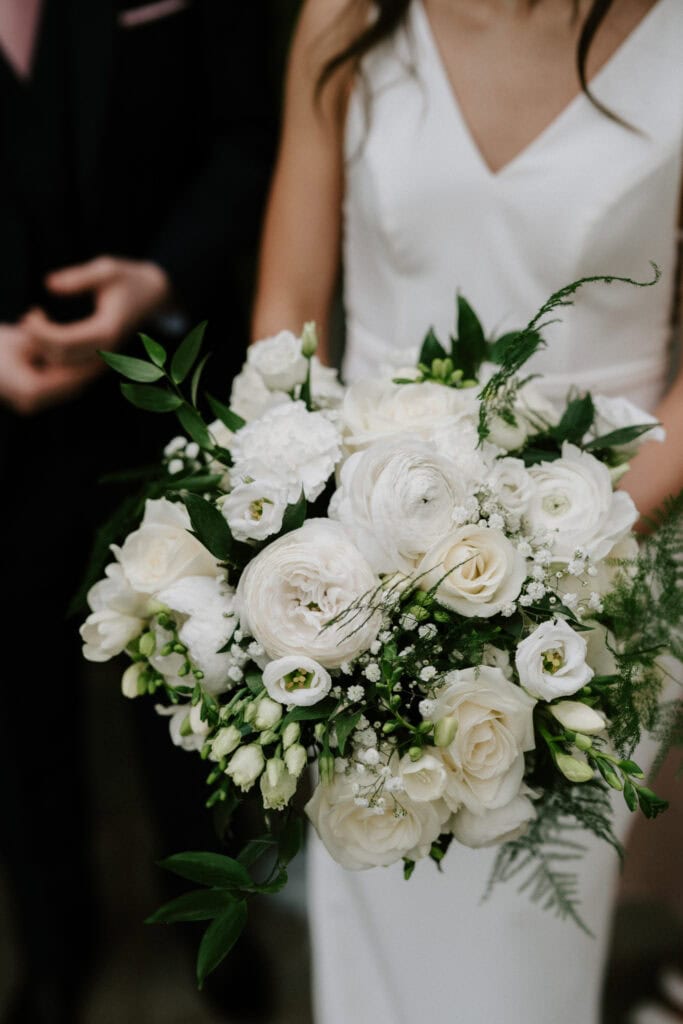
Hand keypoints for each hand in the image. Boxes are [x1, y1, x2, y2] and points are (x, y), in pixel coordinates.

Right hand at [0, 324, 101, 415]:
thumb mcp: (24, 339)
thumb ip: (52, 346)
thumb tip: (81, 348)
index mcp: (31, 390)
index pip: (71, 378)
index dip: (90, 363)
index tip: (106, 347)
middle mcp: (31, 403)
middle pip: (72, 387)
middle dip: (91, 370)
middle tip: (113, 352)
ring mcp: (29, 405)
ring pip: (68, 389)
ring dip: (85, 373)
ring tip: (103, 354)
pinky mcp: (30, 401)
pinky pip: (58, 388)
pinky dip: (72, 375)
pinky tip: (86, 360)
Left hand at [21, 256, 171, 365]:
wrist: (157, 295)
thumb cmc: (130, 278)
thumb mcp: (107, 269)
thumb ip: (79, 277)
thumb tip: (50, 284)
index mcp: (108, 330)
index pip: (65, 342)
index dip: (42, 332)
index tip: (31, 314)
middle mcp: (108, 349)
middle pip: (63, 358)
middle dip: (40, 342)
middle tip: (29, 317)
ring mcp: (106, 355)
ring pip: (67, 365)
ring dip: (46, 349)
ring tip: (36, 322)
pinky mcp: (102, 356)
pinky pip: (74, 363)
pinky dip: (56, 352)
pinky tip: (47, 332)